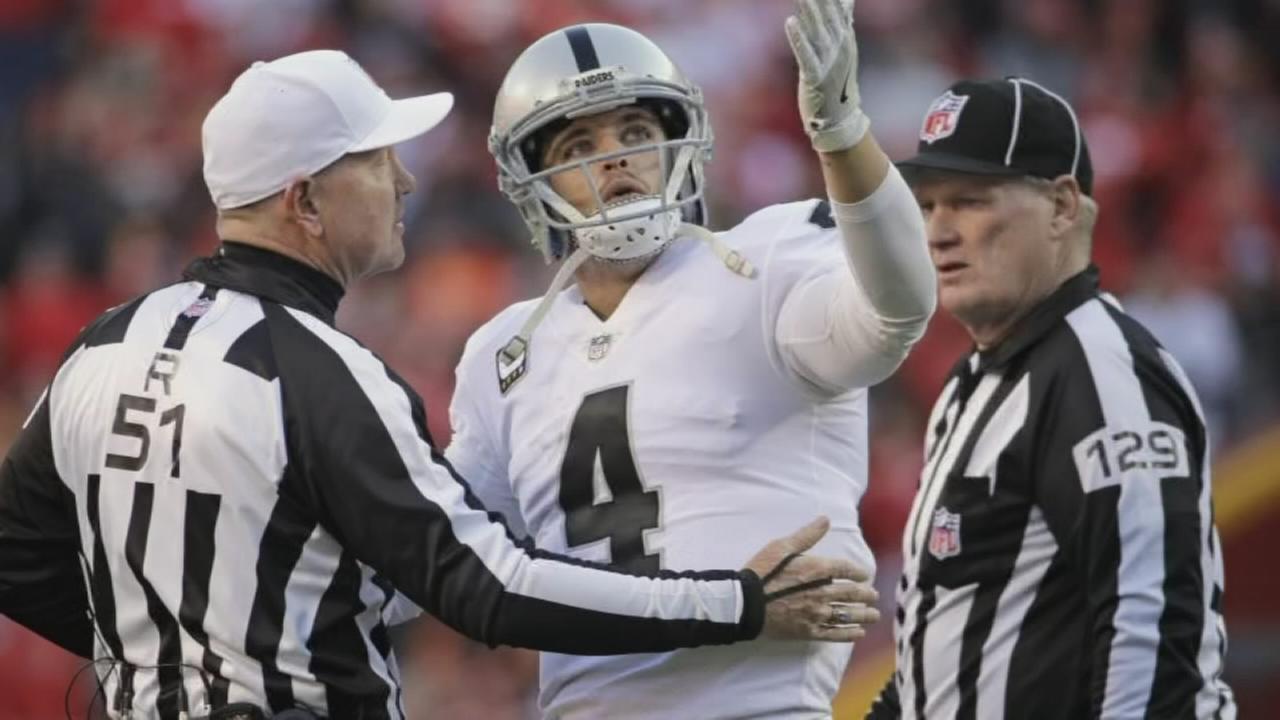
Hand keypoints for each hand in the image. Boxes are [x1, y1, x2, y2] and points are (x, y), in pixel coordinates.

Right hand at [744, 516, 879, 641]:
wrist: (745, 603)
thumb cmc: (762, 571)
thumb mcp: (782, 547)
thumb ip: (806, 535)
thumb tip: (826, 519)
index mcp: (817, 569)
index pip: (846, 570)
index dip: (858, 572)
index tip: (864, 575)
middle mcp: (822, 593)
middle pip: (851, 594)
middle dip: (866, 594)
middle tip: (874, 596)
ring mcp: (817, 613)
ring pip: (847, 615)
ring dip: (864, 615)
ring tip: (873, 615)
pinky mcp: (809, 631)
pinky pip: (834, 634)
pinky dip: (849, 634)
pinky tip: (859, 633)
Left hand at [785, 0, 869, 152]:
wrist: (839, 121)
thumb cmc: (836, 85)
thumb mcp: (843, 53)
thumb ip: (842, 26)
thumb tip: (846, 2)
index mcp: (846, 42)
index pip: (840, 11)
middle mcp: (840, 50)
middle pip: (829, 19)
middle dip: (821, 1)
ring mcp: (829, 64)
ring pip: (818, 33)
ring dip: (810, 14)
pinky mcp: (815, 78)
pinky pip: (805, 55)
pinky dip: (798, 38)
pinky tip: (790, 22)